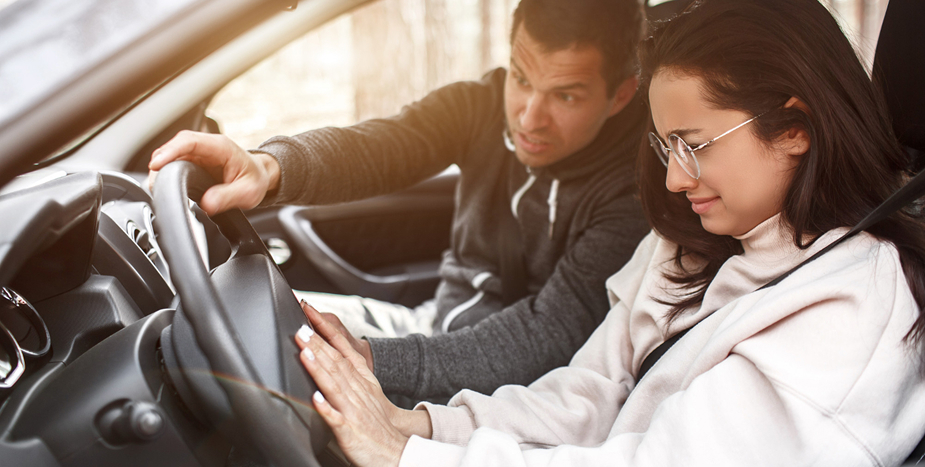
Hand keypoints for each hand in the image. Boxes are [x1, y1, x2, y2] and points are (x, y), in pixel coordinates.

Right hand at [147, 130, 279, 215]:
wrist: (260, 177)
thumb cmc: (255, 180)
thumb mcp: (248, 192)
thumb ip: (228, 197)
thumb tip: (206, 204)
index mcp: (220, 147)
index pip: (189, 142)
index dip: (170, 151)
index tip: (157, 165)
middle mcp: (206, 147)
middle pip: (174, 146)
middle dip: (160, 162)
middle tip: (154, 183)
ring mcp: (198, 154)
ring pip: (171, 155)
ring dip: (161, 169)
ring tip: (156, 187)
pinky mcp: (193, 163)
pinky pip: (174, 164)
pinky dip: (166, 173)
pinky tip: (163, 186)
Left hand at [295, 303, 406, 466]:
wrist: (395, 451)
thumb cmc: (377, 422)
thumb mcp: (367, 390)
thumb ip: (348, 372)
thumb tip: (328, 352)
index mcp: (361, 380)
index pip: (342, 349)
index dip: (326, 330)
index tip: (310, 312)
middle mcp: (357, 391)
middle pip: (335, 363)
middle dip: (316, 344)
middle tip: (299, 327)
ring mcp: (353, 410)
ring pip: (334, 385)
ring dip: (318, 368)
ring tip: (304, 353)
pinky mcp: (349, 431)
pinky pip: (336, 418)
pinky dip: (325, 408)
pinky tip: (314, 398)